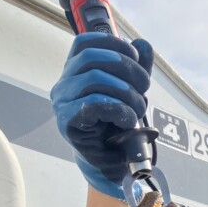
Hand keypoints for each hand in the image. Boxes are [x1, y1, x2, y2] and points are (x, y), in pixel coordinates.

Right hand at [51, 33, 153, 198]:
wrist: (109, 164)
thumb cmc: (115, 128)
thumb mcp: (130, 94)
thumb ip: (136, 70)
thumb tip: (144, 46)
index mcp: (75, 72)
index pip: (86, 43)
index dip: (113, 43)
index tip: (136, 57)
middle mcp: (64, 84)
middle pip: (92, 58)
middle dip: (127, 68)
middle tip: (145, 87)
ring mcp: (62, 103)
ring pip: (95, 80)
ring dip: (127, 93)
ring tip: (138, 110)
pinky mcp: (67, 123)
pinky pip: (93, 104)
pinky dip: (119, 109)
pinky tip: (128, 121)